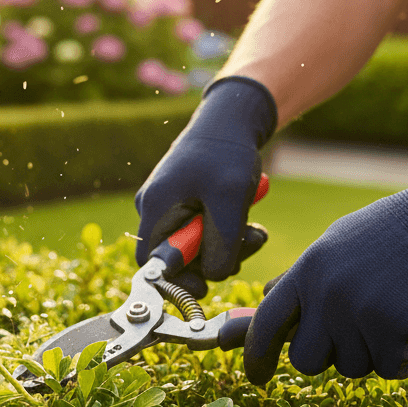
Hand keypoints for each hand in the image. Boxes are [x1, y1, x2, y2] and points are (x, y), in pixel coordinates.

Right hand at [135, 76, 276, 296]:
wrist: (233, 118)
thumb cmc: (227, 152)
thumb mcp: (229, 200)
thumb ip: (221, 244)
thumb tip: (215, 277)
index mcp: (155, 208)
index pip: (152, 264)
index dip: (176, 281)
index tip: (206, 287)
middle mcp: (155, 209)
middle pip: (178, 258)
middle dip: (214, 259)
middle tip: (248, 246)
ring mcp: (170, 205)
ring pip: (196, 247)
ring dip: (228, 246)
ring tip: (255, 230)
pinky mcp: (186, 203)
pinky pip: (203, 232)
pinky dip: (227, 232)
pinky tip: (248, 220)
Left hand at [243, 151, 407, 380]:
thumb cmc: (396, 233)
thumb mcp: (338, 243)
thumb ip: (304, 277)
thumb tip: (268, 299)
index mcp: (308, 269)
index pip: (266, 323)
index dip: (256, 356)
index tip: (256, 376)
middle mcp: (326, 294)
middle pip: (305, 359)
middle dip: (327, 356)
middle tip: (355, 335)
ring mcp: (358, 315)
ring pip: (351, 367)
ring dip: (372, 352)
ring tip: (395, 310)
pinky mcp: (394, 333)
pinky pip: (390, 370)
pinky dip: (405, 355)